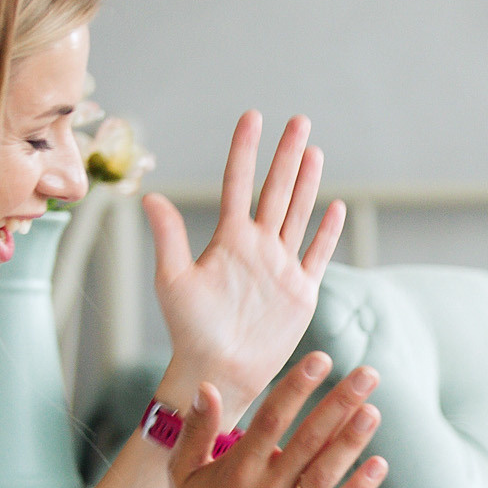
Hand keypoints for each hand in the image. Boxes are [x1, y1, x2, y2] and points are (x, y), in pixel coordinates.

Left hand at [146, 113, 345, 415]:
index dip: (245, 150)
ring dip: (308, 183)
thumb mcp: (174, 281)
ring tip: (315, 151)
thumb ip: (169, 238)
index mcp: (229, 239)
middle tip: (299, 120)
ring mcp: (281, 266)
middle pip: (277, 190)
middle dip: (287, 154)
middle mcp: (257, 246)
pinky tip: (336, 207)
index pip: (239, 183)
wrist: (219, 369)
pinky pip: (318, 254)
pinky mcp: (300, 291)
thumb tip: (151, 198)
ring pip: (298, 213)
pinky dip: (328, 231)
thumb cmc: (190, 330)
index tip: (253, 118)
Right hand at [154, 354, 384, 487]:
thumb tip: (206, 385)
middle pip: (307, 439)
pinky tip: (379, 464)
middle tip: (368, 374)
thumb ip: (197, 428)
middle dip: (339, 403)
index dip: (297, 387)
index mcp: (237, 467)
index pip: (272, 419)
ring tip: (373, 410)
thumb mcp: (183, 470)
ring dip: (351, 441)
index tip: (321, 359)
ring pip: (324, 473)